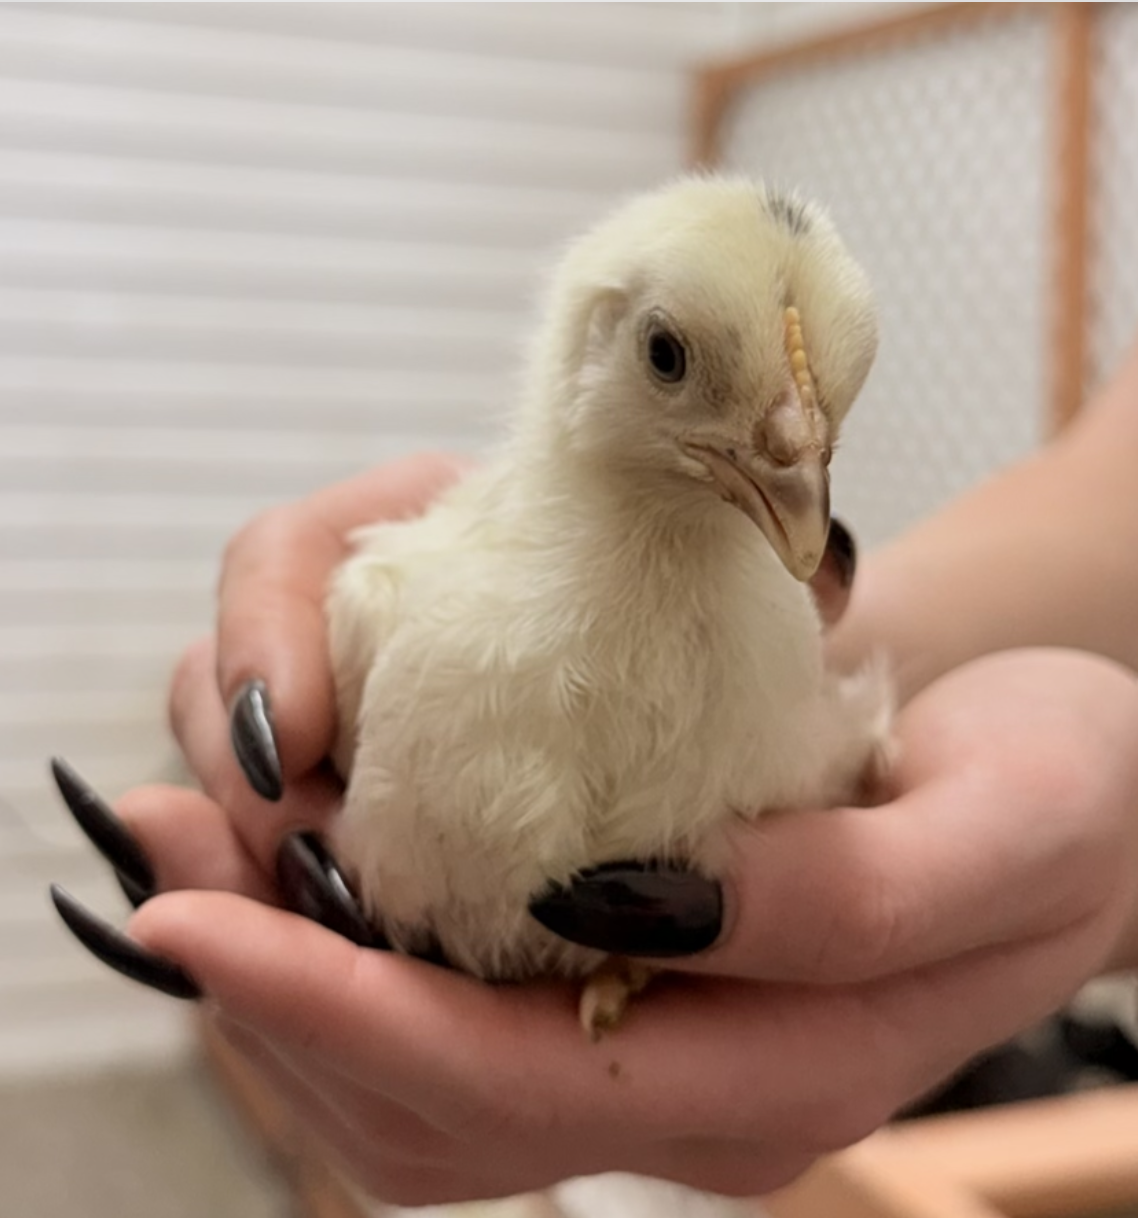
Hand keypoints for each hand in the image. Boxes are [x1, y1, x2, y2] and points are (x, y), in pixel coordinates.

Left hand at [57, 644, 1137, 1204]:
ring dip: (281, 965)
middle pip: (422, 1098)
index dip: (338, 1009)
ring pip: (410, 1063)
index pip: (511, 1085)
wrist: (1062, 776)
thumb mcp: (1008, 821)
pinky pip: (447, 991)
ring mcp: (652, 1037)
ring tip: (183, 851)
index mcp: (781, 1074)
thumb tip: (638, 905)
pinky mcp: (629, 969)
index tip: (196, 920)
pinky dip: (346, 933)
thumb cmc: (1056, 785)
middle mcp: (690, 1085)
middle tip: (152, 866)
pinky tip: (297, 847)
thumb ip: (853, 897)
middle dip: (266, 992)